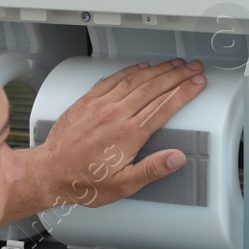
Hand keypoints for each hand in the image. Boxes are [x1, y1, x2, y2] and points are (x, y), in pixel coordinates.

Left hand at [5, 59, 206, 221]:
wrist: (49, 173)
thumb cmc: (84, 182)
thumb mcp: (122, 185)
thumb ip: (151, 170)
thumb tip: (177, 158)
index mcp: (128, 134)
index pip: (164, 106)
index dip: (184, 92)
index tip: (198, 83)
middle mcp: (115, 115)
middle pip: (154, 87)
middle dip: (178, 75)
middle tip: (194, 67)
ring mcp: (100, 105)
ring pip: (136, 79)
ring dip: (158, 69)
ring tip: (175, 63)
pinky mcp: (87, 101)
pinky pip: (113, 79)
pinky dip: (131, 70)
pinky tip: (142, 66)